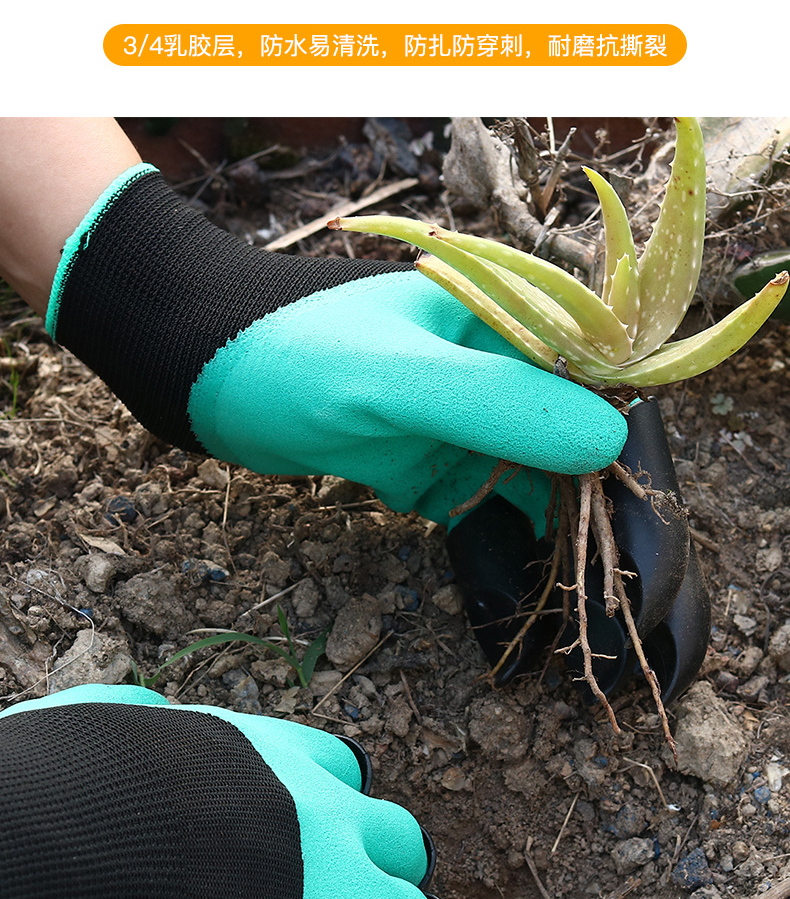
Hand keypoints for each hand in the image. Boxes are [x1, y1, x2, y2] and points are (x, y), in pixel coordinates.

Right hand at [0, 685, 450, 898]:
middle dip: (385, 870)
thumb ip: (154, 724)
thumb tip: (144, 717)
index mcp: (276, 758)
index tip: (318, 828)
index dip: (333, 802)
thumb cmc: (75, 785)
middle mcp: (325, 820)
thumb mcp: (120, 723)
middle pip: (400, 840)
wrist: (74, 852)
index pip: (339, 769)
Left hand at [47, 165, 626, 524]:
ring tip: (579, 580)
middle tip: (612, 564)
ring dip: (547, 520)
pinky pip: (476, 499)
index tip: (636, 505)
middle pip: (564, 430)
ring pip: (525, 472)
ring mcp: (453, 415)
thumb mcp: (398, 380)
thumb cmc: (293, 359)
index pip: (591, 376)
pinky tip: (520, 573)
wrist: (196, 376)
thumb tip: (608, 441)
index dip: (618, 437)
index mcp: (498, 318)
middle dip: (587, 491)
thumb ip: (497, 405)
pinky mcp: (420, 458)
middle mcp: (487, 364)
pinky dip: (495, 533)